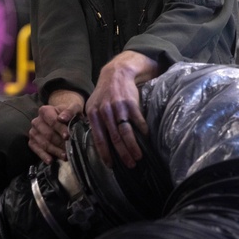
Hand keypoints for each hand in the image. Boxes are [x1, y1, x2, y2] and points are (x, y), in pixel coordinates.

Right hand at [28, 90, 83, 164]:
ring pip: (43, 143)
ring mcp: (33, 132)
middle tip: (69, 149)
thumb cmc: (69, 114)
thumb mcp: (74, 108)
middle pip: (48, 134)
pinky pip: (36, 150)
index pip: (52, 121)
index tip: (67, 136)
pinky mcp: (32, 142)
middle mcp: (36, 121)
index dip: (60, 129)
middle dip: (60, 143)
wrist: (63, 118)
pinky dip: (44, 156)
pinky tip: (51, 161)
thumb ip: (70, 111)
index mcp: (45, 111)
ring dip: (55, 151)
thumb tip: (62, 118)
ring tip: (65, 156)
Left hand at [85, 51, 156, 167]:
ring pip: (126, 132)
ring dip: (133, 147)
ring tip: (139, 156)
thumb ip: (93, 123)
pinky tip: (146, 139)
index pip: (99, 138)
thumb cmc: (104, 94)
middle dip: (123, 154)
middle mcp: (105, 112)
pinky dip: (142, 131)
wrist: (116, 73)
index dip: (105, 153)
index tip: (111, 165)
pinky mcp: (131, 103)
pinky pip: (137, 121)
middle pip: (114, 138)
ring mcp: (118, 107)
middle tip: (130, 165)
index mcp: (93, 114)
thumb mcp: (92, 105)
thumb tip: (96, 143)